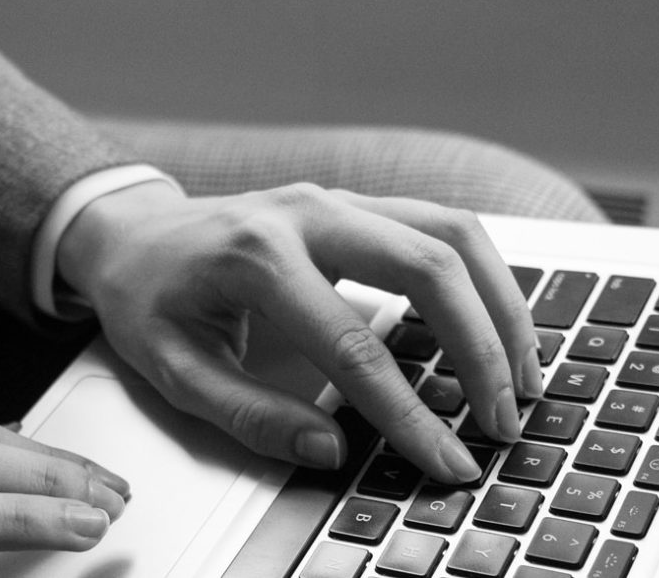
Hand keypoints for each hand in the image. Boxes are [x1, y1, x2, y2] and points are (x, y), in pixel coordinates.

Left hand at [57, 182, 541, 483]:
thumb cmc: (150, 299)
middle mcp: (309, 214)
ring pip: (452, 234)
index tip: (447, 460)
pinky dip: (484, 276)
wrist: (133, 231)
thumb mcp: (173, 370)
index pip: (355, 347)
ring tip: (525, 375)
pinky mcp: (360, 204)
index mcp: (256, 258)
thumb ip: (249, 415)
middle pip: (428, 268)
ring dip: (501, 305)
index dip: (409, 413)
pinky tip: (501, 327)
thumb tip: (328, 451)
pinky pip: (442, 226)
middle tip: (503, 419)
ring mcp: (340, 199)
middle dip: (480, 350)